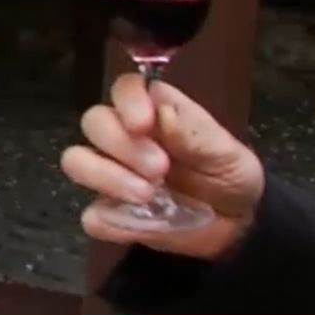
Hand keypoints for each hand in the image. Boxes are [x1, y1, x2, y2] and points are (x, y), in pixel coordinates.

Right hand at [60, 73, 264, 259]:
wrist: (238, 225)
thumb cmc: (231, 175)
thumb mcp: (227, 151)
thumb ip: (194, 131)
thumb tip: (160, 111)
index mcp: (153, 113)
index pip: (124, 89)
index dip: (127, 101)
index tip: (143, 124)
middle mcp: (124, 139)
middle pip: (93, 122)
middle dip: (121, 145)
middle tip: (159, 169)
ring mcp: (111, 176)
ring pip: (76, 161)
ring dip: (106, 177)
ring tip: (146, 196)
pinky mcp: (110, 215)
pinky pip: (91, 215)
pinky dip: (111, 220)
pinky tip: (141, 222)